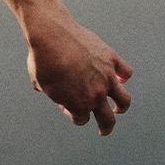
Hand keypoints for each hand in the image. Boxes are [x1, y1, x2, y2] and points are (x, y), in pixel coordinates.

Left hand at [24, 8, 132, 135]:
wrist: (51, 35)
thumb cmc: (41, 59)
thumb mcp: (39, 82)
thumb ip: (49, 92)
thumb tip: (51, 94)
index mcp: (79, 104)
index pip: (81, 119)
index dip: (73, 114)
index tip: (65, 106)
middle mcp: (96, 94)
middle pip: (108, 120)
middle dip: (105, 127)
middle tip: (103, 129)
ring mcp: (107, 77)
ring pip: (124, 101)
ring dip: (121, 107)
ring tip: (118, 108)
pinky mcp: (111, 59)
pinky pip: (126, 72)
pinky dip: (123, 77)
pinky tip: (119, 78)